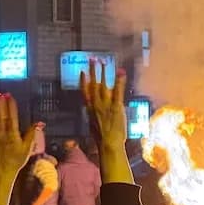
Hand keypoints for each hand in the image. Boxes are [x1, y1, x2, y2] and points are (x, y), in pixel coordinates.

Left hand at [0, 93, 37, 177]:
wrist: (4, 171)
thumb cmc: (18, 159)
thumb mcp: (28, 147)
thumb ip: (32, 134)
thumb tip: (39, 123)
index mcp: (13, 134)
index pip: (11, 117)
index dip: (10, 106)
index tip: (9, 96)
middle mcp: (2, 134)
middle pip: (1, 116)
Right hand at [80, 59, 133, 183]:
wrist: (108, 144)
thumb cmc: (102, 139)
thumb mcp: (93, 126)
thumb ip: (93, 117)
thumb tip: (93, 114)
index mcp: (90, 109)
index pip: (84, 92)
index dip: (83, 81)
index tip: (82, 72)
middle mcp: (96, 105)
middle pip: (93, 84)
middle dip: (93, 71)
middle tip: (92, 60)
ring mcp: (105, 105)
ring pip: (103, 85)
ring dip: (103, 72)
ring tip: (103, 62)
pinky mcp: (116, 107)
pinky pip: (117, 92)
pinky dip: (119, 82)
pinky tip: (121, 73)